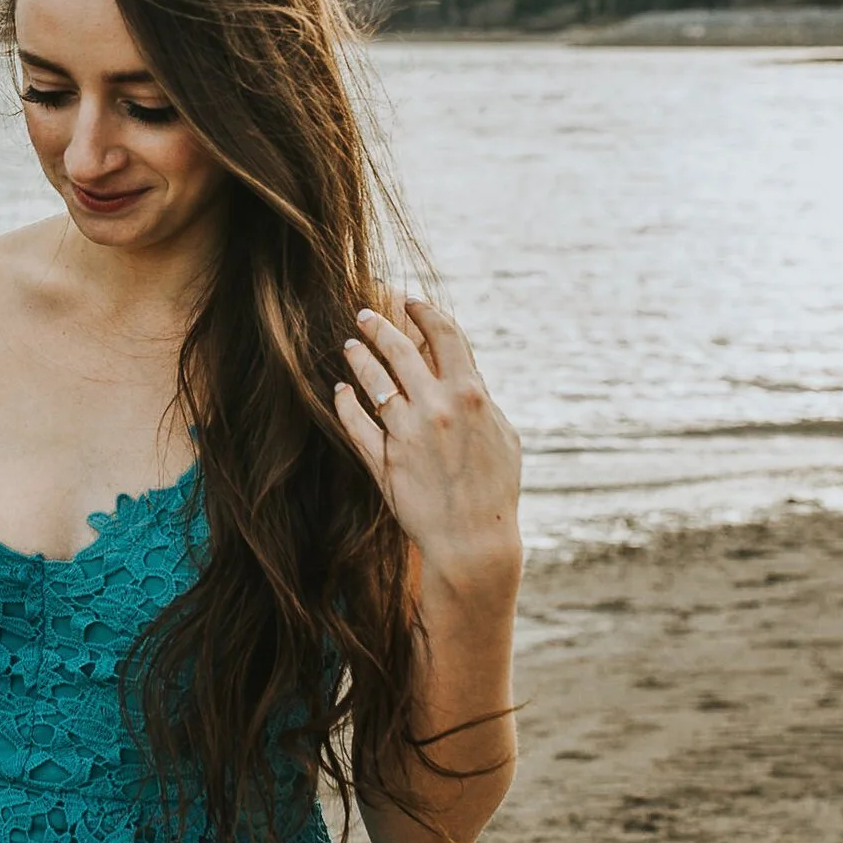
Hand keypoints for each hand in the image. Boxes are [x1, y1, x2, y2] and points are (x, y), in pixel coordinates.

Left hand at [333, 298, 523, 595]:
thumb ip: (481, 398)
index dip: (425, 312)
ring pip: (373, 383)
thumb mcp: (502, 435)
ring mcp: (408, 434)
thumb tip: (462, 369)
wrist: (474, 540)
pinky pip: (356, 424)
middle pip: (400, 351)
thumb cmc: (495, 487)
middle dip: (379, 327)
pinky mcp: (385, 460)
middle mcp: (437, 408)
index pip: (444, 336)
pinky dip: (345, 403)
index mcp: (471, 396)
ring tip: (349, 346)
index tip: (410, 302)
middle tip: (363, 315)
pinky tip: (340, 390)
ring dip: (359, 359)